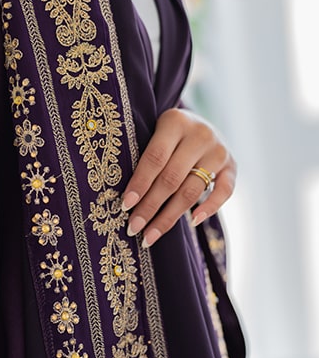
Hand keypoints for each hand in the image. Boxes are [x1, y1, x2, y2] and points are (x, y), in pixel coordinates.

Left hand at [120, 108, 235, 247]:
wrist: (201, 124)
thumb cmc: (168, 134)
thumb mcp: (155, 132)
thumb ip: (146, 157)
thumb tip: (127, 199)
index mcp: (175, 122)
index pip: (155, 158)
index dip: (140, 183)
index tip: (125, 205)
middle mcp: (200, 135)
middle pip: (172, 178)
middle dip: (150, 206)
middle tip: (134, 227)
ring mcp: (219, 151)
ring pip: (192, 190)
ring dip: (169, 216)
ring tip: (150, 235)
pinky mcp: (233, 166)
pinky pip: (224, 192)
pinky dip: (209, 208)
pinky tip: (192, 222)